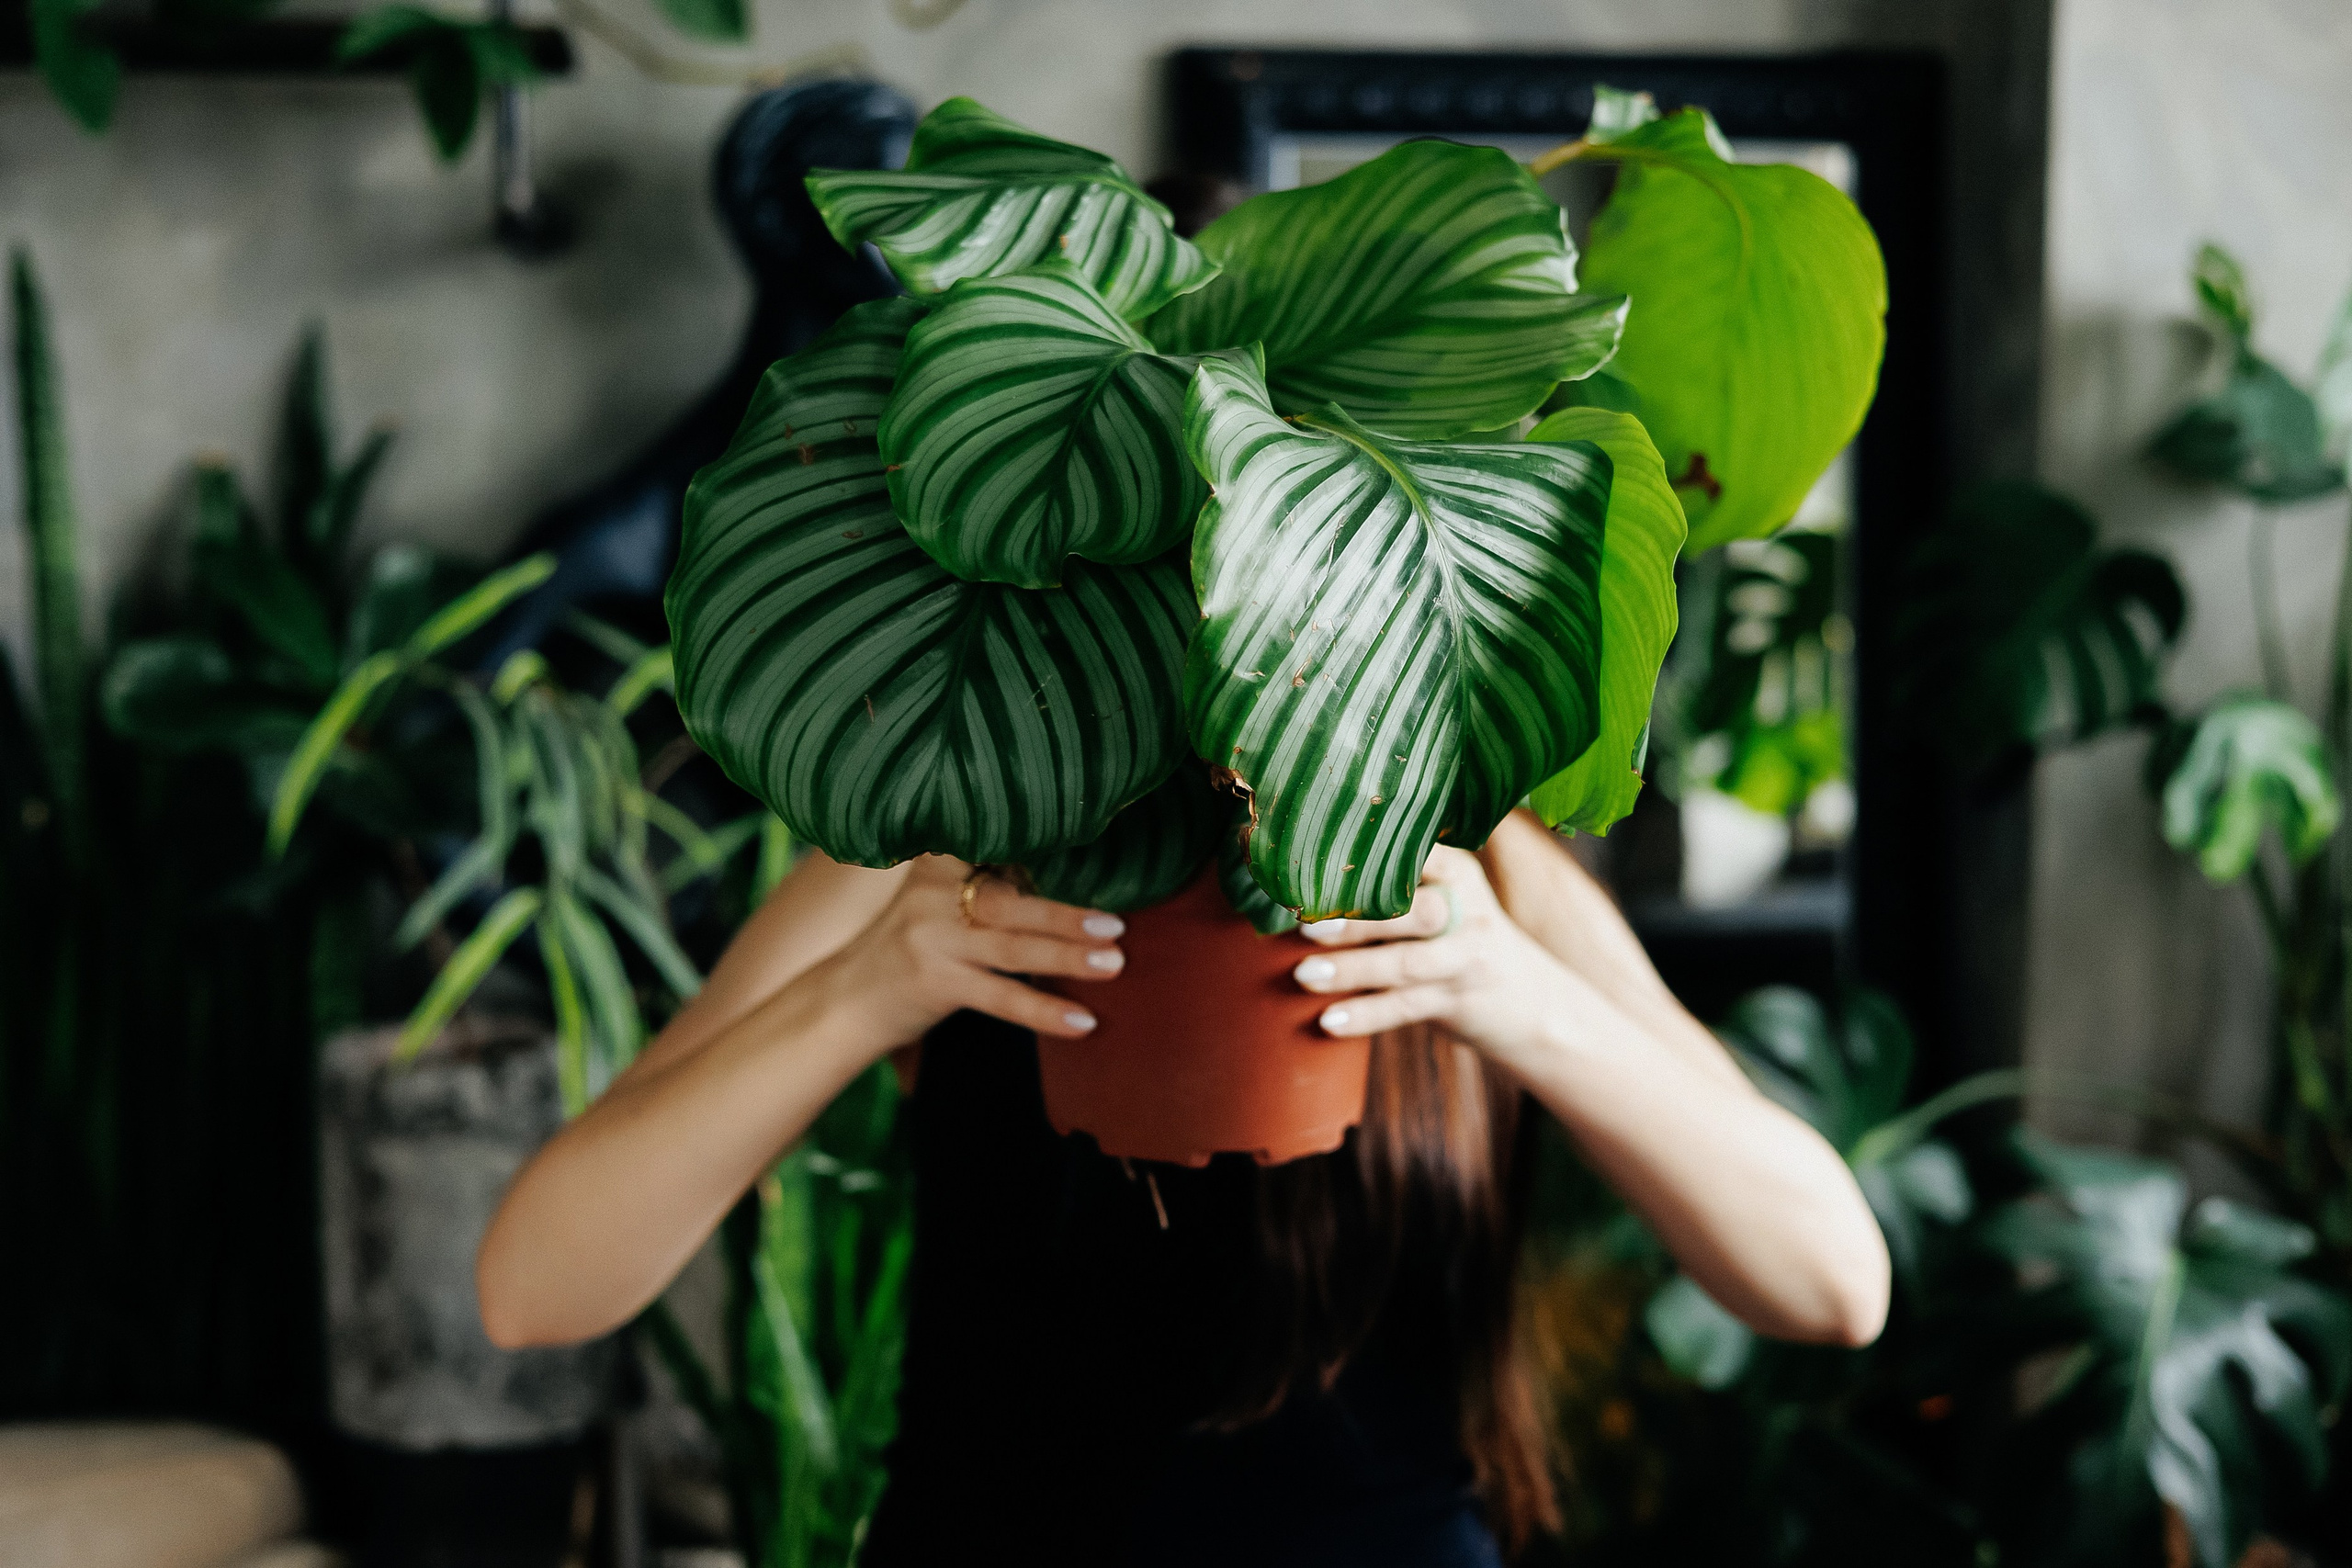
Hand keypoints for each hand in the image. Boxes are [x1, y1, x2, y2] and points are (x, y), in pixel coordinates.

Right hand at [819, 857, 1126, 1049]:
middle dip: (1067, 913)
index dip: (1051, 855)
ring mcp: (932, 938)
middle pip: (1012, 900)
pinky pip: (1000, 998)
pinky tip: (1082, 1022)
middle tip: (1118, 923)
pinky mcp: (934, 983)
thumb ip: (990, 884)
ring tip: (1114, 962)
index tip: (1101, 853)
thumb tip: (1072, 875)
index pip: (1003, 851)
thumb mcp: (939, 901)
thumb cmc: (910, 946)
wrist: (843, 1003)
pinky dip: (1044, 1010)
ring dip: (1067, 954)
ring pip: (1011, 947)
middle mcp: (934, 892)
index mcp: (941, 862)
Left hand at [1288, 846, 1573, 1067]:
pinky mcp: (1460, 1001)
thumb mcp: (1444, 904)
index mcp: (1457, 873)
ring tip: (1305, 974)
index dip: (1370, 857)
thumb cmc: (1458, 943)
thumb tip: (1304, 884)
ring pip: (1407, 963)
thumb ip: (1394, 890)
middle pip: (1416, 911)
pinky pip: (1406, 1008)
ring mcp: (1467, 958)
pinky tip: (1329, 1020)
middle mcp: (1467, 910)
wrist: (1532, 1004)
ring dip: (1353, 969)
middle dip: (1361, 917)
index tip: (1319, 859)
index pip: (1417, 853)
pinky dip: (1366, 1015)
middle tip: (1308, 925)